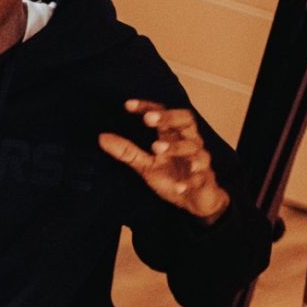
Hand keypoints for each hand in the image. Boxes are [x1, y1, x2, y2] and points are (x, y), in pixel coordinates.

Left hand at [98, 99, 229, 223]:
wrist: (197, 201)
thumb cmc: (173, 177)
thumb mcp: (146, 165)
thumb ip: (127, 151)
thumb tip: (101, 137)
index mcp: (173, 136)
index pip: (163, 114)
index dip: (147, 107)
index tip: (128, 105)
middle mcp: (189, 143)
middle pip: (186, 121)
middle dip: (169, 117)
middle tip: (148, 118)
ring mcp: (199, 161)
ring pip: (193, 148)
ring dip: (175, 147)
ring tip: (157, 148)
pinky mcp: (205, 180)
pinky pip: (200, 178)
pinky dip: (189, 182)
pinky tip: (179, 187)